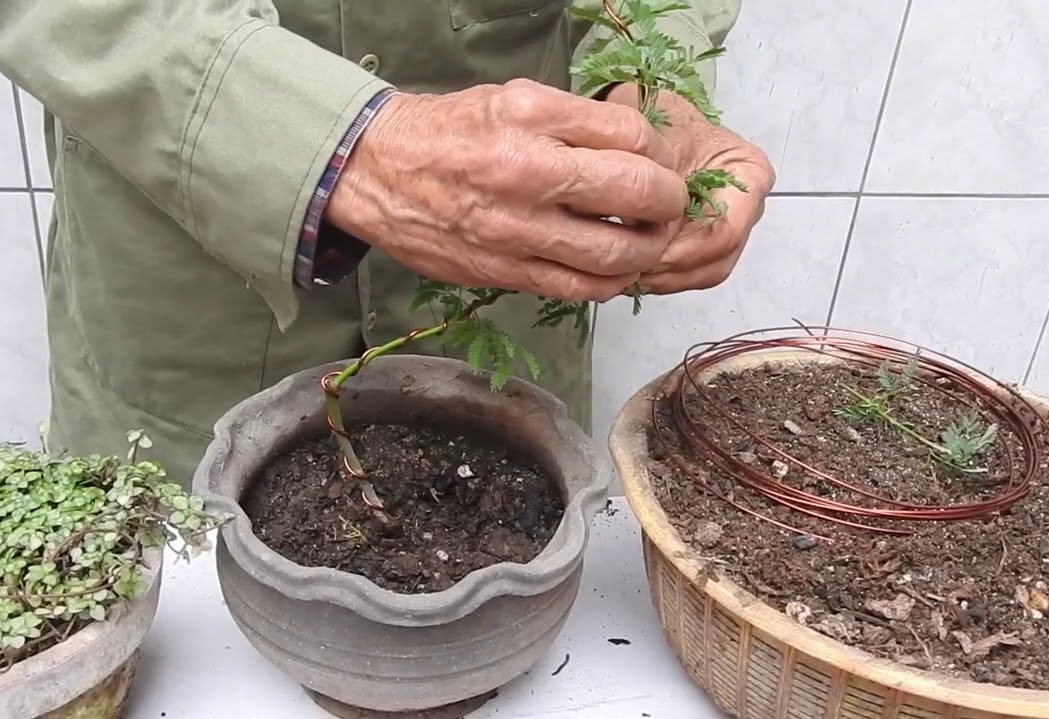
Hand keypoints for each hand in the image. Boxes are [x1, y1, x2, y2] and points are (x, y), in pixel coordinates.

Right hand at [325, 79, 688, 301]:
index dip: (661, 153)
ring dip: (649, 249)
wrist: (378, 173)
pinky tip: (614, 268)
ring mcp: (517, 231)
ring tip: (648, 238)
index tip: (660, 163)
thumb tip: (639, 148)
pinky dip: (612, 282)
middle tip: (670, 203)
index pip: (634, 137)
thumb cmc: (450, 132)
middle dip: (670, 202)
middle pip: (638, 194)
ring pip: (618, 254)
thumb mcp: (514, 98)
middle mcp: (527, 174)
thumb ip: (578, 120)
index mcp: (532, 119)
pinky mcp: (505, 272)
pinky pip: (581, 289)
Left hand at [605, 83, 774, 294]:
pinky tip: (628, 272)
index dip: (686, 249)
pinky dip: (660, 278)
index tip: (649, 250)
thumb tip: (641, 223)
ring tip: (625, 273)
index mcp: (749, 174)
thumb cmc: (658, 120)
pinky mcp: (702, 243)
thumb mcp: (656, 135)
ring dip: (664, 279)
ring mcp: (726, 228)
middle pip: (717, 259)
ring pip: (703, 273)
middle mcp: (746, 207)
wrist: (645, 121)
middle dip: (672, 269)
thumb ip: (655, 178)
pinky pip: (688, 274)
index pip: (727, 231)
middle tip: (630, 269)